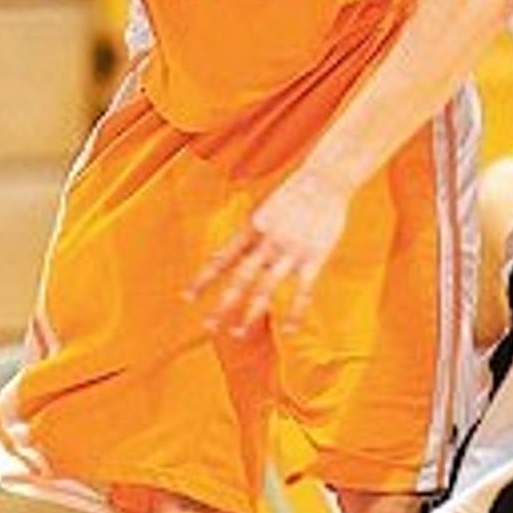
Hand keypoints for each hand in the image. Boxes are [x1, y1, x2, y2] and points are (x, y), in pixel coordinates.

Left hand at [189, 167, 352, 336]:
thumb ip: (249, 233)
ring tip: (238, 333)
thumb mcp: (264, 207)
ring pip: (265, 288)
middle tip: (208, 327)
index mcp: (252, 228)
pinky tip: (290, 330)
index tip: (187, 298)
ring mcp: (290, 252)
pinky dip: (295, 312)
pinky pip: (302, 291)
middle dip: (222, 304)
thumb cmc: (295, 191)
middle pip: (240, 279)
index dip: (204, 279)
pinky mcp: (313, 258)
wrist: (325, 180)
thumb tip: (227, 251)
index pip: (222, 259)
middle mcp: (267, 242)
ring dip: (250, 313)